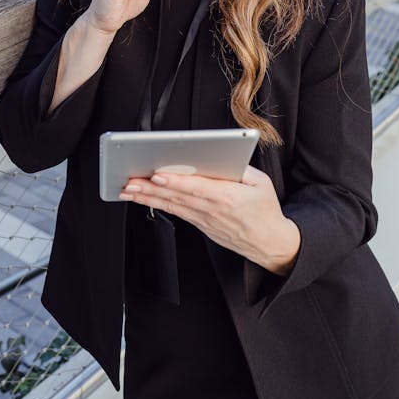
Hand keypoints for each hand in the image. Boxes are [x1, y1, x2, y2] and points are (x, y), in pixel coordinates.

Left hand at [120, 166, 300, 275]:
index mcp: (228, 197)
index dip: (176, 181)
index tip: (158, 174)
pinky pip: (175, 213)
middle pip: (178, 196)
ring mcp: (204, 219)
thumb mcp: (262, 183)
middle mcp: (212, 210)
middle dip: (152, 188)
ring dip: (148, 198)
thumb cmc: (265, 211)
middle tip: (131, 179)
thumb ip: (240, 168)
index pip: (196, 187)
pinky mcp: (200, 224)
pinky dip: (157, 205)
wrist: (269, 243)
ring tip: (128, 188)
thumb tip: (220, 155)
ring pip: (172, 206)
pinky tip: (143, 198)